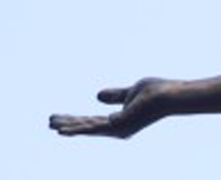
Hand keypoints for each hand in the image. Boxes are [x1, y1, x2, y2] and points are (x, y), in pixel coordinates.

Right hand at [47, 77, 176, 139]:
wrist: (171, 95)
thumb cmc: (156, 94)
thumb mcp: (130, 92)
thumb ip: (115, 96)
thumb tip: (97, 96)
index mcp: (119, 121)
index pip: (92, 122)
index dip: (76, 120)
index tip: (59, 117)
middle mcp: (117, 128)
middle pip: (87, 126)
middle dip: (68, 124)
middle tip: (49, 121)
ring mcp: (118, 128)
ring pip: (87, 128)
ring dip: (68, 126)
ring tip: (51, 124)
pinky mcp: (119, 125)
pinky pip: (93, 127)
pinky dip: (77, 128)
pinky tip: (65, 129)